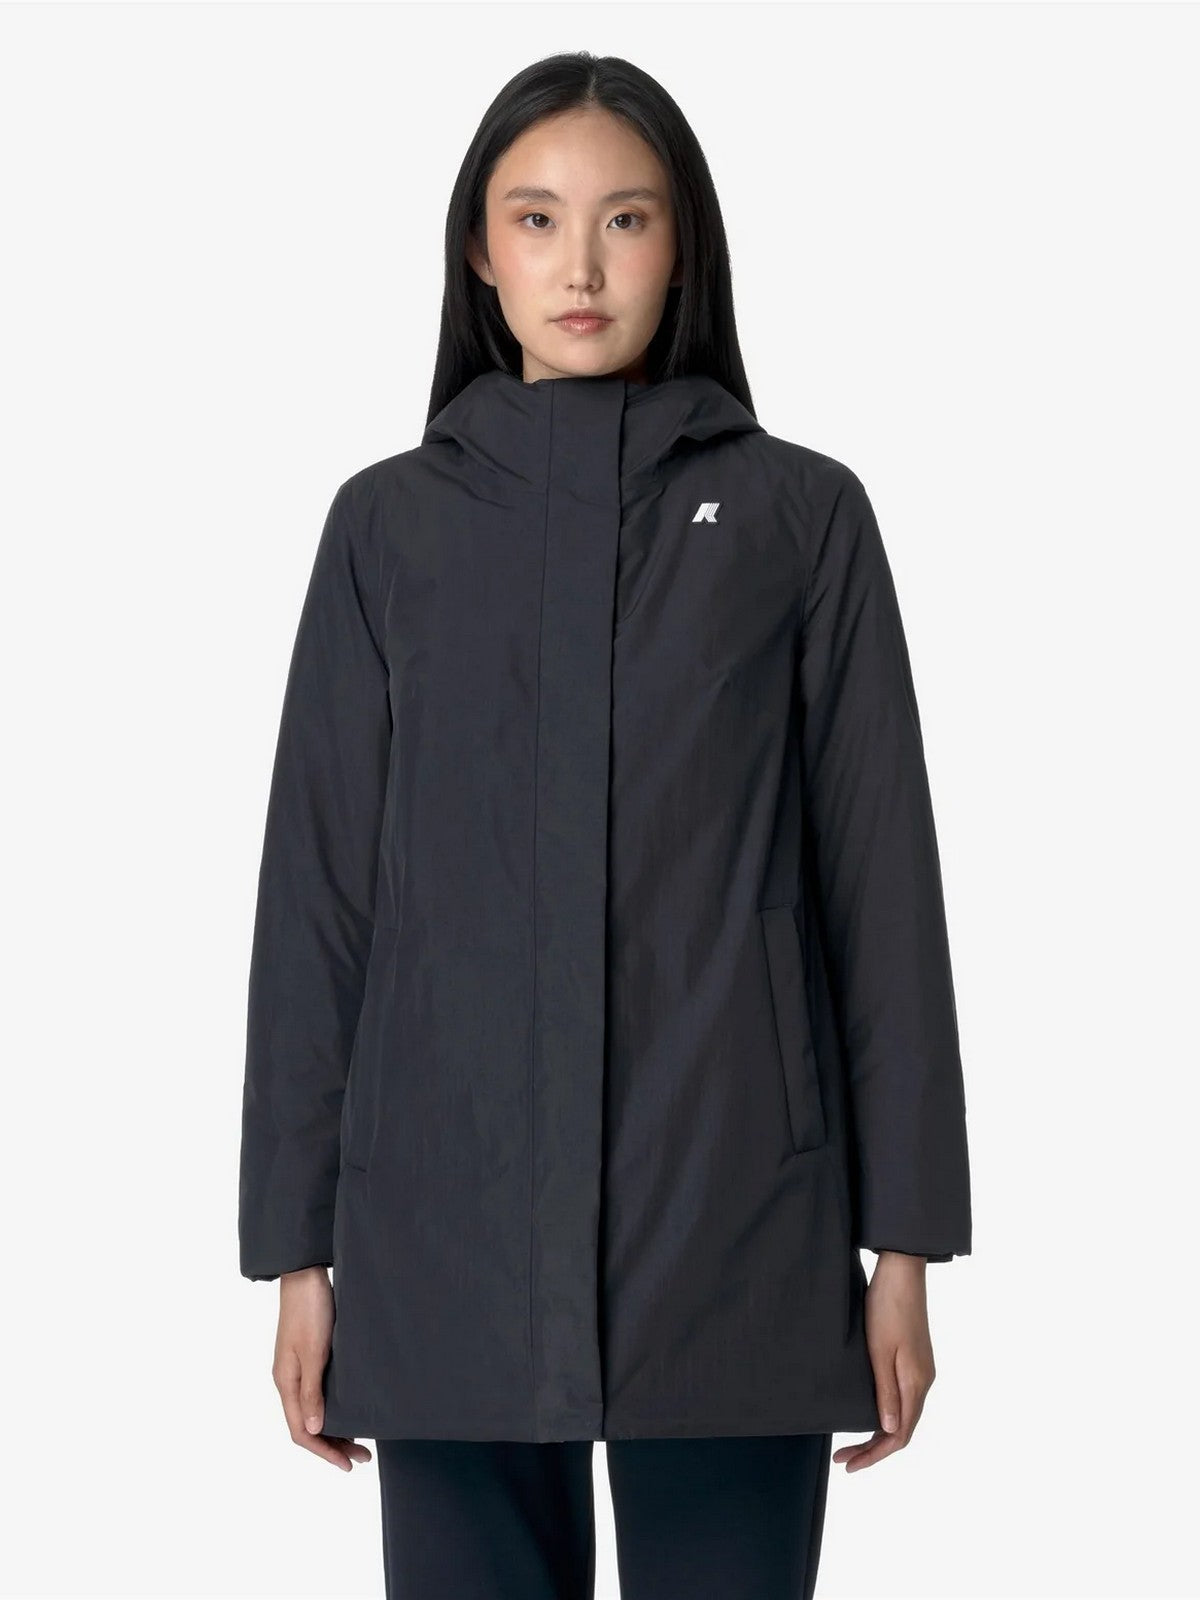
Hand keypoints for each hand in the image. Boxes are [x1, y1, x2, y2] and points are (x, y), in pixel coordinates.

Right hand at [272, 1265, 372, 1471]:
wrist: (306, 1274)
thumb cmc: (310, 1310)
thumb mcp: (313, 1351)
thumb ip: (312, 1391)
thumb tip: (314, 1430)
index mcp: (286, 1382)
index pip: (301, 1431)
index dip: (323, 1452)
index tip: (347, 1465)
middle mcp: (289, 1380)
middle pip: (308, 1425)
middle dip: (333, 1445)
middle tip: (362, 1457)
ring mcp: (297, 1369)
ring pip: (314, 1411)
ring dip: (334, 1428)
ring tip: (360, 1441)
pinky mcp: (309, 1356)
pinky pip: (318, 1394)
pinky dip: (332, 1408)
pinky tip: (350, 1409)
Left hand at [833, 1251, 934, 1472]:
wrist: (901, 1272)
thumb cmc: (887, 1308)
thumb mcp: (881, 1351)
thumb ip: (886, 1392)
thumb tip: (890, 1430)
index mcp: (916, 1383)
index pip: (900, 1435)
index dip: (875, 1455)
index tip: (849, 1465)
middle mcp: (923, 1381)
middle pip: (902, 1429)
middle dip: (874, 1448)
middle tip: (844, 1458)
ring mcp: (920, 1370)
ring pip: (903, 1414)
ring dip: (879, 1432)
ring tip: (852, 1442)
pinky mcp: (914, 1359)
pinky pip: (903, 1398)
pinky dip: (885, 1413)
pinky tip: (868, 1412)